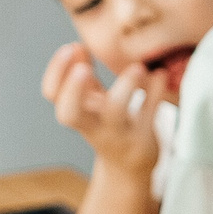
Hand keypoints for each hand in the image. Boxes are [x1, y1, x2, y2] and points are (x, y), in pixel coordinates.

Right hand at [42, 43, 161, 175]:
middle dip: (73, 90)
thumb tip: (77, 46)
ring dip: (125, 87)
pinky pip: (149, 114)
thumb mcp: (92, 101)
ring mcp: (118, 135)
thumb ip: (84, 74)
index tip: (70, 46)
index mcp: (77, 113)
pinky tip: (160, 75)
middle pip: (70, 114)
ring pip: (115, 113)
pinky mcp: (144, 140)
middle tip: (83, 68)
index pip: (52, 95)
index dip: (56, 72)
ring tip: (138, 67)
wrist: (129, 167)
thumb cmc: (107, 125)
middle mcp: (92, 126)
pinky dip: (155, 93)